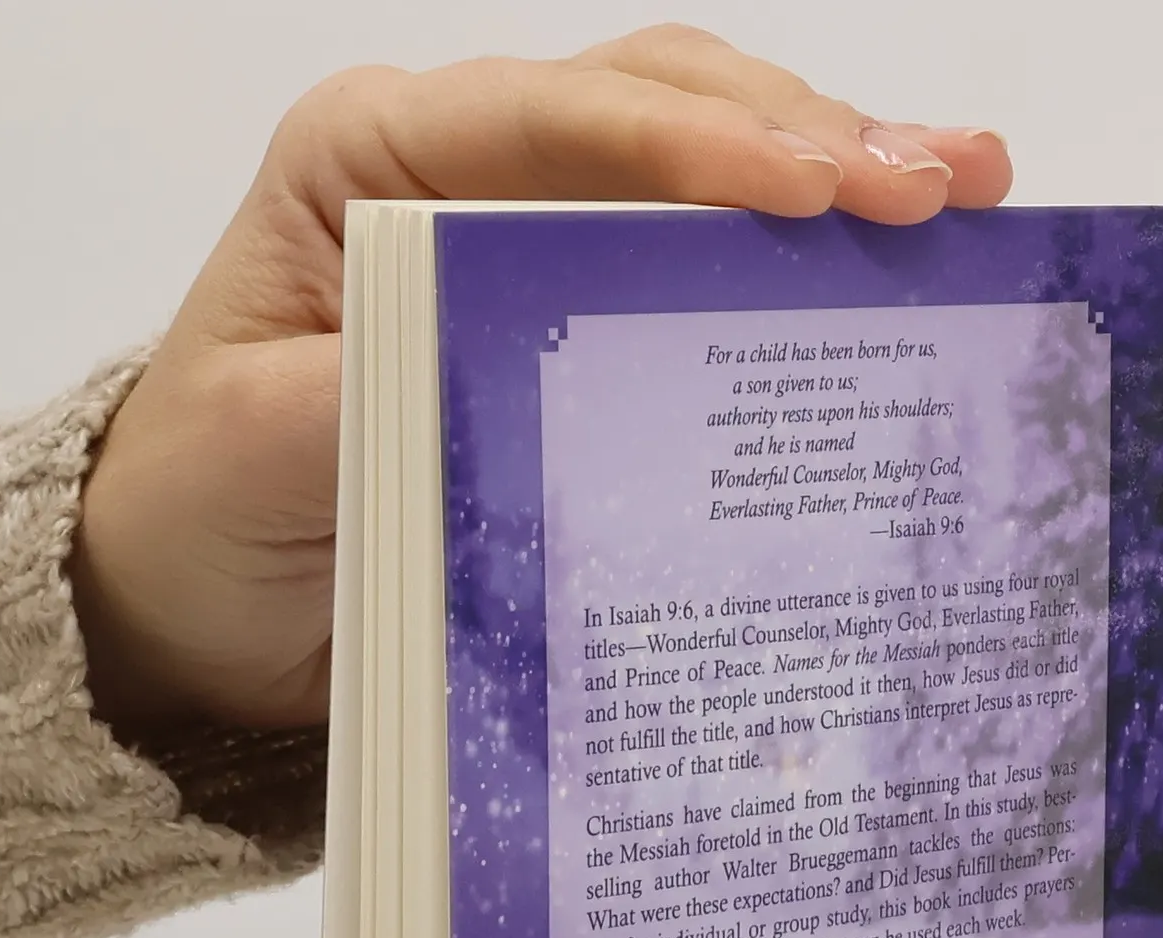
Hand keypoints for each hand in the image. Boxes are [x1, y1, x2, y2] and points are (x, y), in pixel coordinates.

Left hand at [70, 25, 1011, 732]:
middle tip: (943, 185)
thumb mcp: (258, 455)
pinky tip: (893, 275)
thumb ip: (364, 393)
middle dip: (807, 138)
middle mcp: (458, 176)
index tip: (819, 188)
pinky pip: (693, 270)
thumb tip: (493, 358)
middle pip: (656, 111)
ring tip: (966, 197)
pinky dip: (792, 270)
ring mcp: (524, 243)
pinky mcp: (571, 323)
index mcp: (369, 163)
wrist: (195, 601)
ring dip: (832, 176)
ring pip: (698, 168)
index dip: (699, 146)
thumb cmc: (202, 513)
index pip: (558, 123)